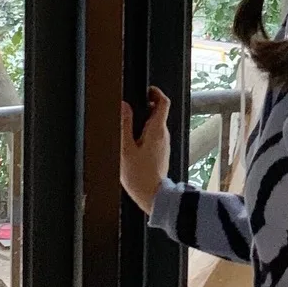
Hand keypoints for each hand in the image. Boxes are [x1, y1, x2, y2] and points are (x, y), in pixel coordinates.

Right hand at [121, 86, 170, 214]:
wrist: (152, 197)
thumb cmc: (140, 177)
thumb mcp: (126, 148)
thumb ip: (124, 125)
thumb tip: (124, 106)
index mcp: (157, 131)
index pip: (163, 103)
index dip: (155, 92)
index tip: (146, 89)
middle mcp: (164, 136)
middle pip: (158, 113)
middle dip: (145, 107)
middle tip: (130, 108)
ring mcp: (164, 145)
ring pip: (156, 126)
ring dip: (143, 121)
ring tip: (128, 126)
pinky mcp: (161, 154)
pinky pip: (154, 137)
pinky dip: (145, 133)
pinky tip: (133, 141)